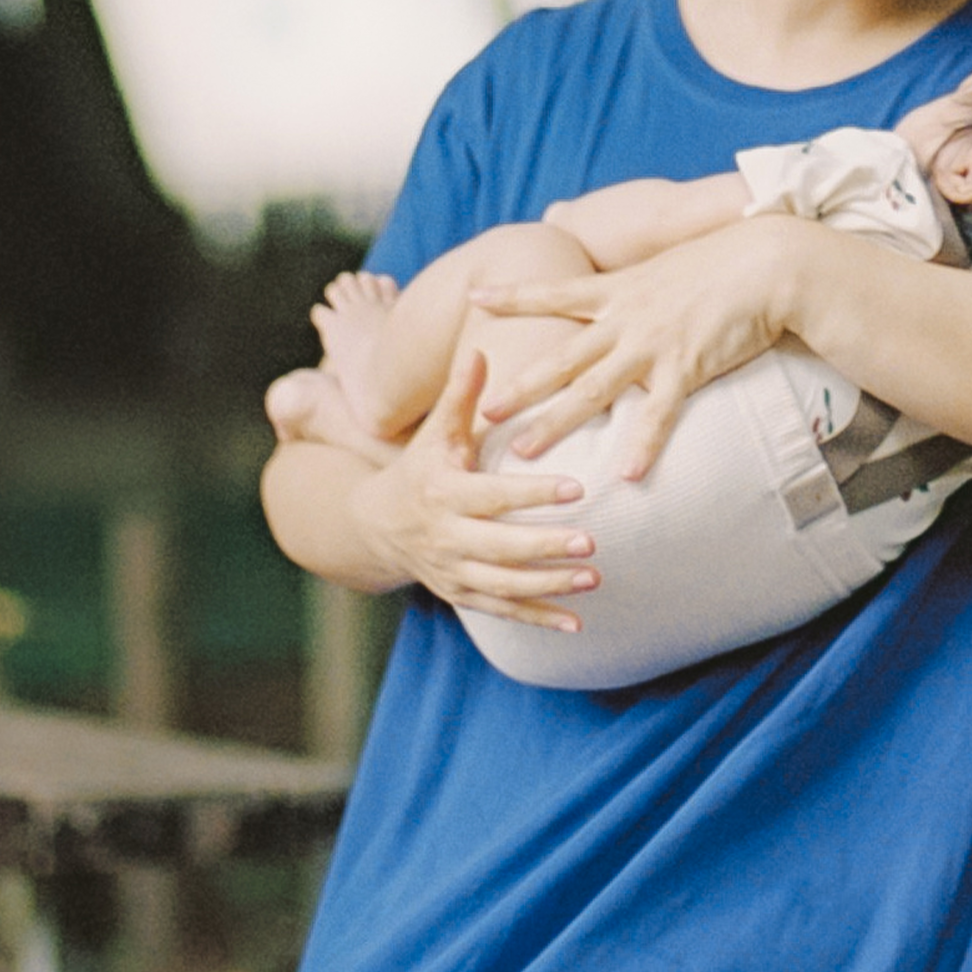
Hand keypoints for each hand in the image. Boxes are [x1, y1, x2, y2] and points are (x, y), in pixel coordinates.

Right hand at [356, 345, 598, 630]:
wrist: (378, 526)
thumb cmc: (421, 468)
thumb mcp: (437, 432)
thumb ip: (461, 394)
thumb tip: (480, 348)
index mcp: (443, 493)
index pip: (493, 495)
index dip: (533, 494)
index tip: (577, 487)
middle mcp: (446, 537)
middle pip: (500, 547)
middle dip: (546, 547)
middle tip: (594, 542)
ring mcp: (452, 571)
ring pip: (503, 585)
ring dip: (549, 585)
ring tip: (594, 577)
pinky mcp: (460, 595)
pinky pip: (502, 612)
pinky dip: (538, 619)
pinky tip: (576, 623)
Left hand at [472, 218, 800, 478]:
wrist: (769, 261)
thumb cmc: (728, 260)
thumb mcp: (671, 264)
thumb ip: (645, 279)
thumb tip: (638, 278)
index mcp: (619, 290)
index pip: (555, 293)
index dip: (514, 297)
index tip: (475, 299)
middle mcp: (625, 318)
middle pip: (560, 358)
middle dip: (519, 385)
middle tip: (482, 410)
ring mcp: (652, 344)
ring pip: (591, 390)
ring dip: (555, 423)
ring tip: (523, 452)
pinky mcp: (687, 366)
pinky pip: (658, 413)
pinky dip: (643, 444)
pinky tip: (627, 475)